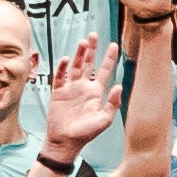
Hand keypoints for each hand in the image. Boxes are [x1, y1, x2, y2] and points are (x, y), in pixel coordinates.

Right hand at [42, 40, 120, 154]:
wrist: (65, 141)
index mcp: (95, 92)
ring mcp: (70, 89)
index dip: (108, 58)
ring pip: (74, 67)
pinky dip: (62, 68)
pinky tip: (65, 59)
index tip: (113, 44)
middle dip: (91, 49)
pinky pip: (60, 77)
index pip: (104, 70)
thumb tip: (118, 86)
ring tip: (82, 42)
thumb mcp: (104, 119)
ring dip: (78, 55)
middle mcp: (83, 87)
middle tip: (93, 35)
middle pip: (88, 63)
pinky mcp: (58, 93)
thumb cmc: (86, 133)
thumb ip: (113, 103)